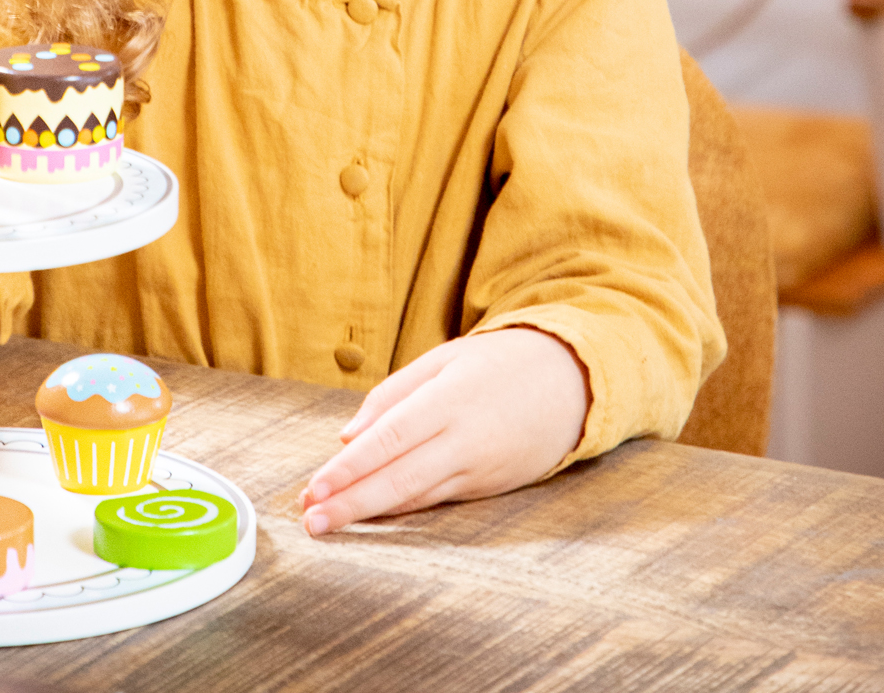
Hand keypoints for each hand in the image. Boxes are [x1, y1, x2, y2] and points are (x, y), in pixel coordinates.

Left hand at [299, 328, 588, 534]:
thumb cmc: (497, 363)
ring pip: (416, 497)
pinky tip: (372, 517)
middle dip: (351, 503)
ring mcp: (478, 469)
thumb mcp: (442, 360)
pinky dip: (401, 511)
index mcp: (447, 400)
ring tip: (328, 523)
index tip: (315, 487)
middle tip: (311, 520)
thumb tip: (345, 437)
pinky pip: (436, 501)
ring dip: (369, 514)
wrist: (572, 383)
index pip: (388, 439)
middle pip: (398, 479)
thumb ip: (391, 395)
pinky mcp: (488, 487)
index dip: (350, 468)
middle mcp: (462, 440)